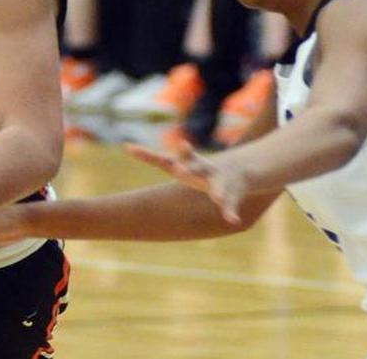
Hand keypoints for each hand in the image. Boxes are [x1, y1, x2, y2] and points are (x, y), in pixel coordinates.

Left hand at [127, 140, 246, 225]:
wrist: (239, 169)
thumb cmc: (197, 168)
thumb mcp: (174, 161)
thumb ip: (151, 156)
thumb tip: (126, 146)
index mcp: (188, 163)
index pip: (168, 158)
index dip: (153, 156)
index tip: (135, 150)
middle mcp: (204, 168)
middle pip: (196, 167)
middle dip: (189, 168)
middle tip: (180, 171)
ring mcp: (219, 180)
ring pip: (218, 185)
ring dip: (217, 191)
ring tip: (217, 197)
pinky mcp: (232, 193)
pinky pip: (231, 204)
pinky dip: (230, 212)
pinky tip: (232, 220)